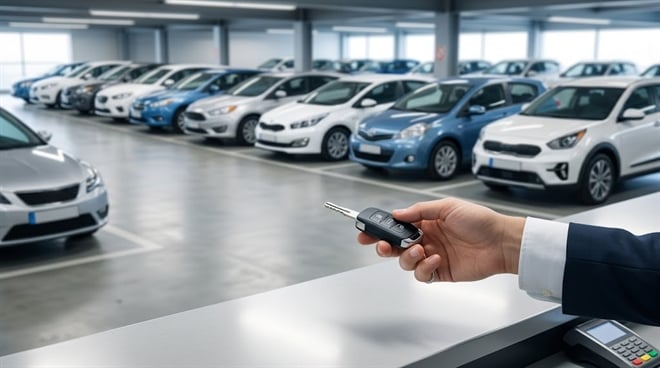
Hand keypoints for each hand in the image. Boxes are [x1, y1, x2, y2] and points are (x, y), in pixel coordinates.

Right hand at [357, 197, 523, 282]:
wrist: (500, 242)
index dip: (380, 228)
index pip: (396, 225)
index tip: (366, 230)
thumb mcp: (447, 207)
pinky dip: (424, 268)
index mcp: (425, 222)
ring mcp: (432, 256)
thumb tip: (397, 214)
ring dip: (407, 257)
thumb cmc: (479, 221)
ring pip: (405, 261)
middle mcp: (426, 239)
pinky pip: (421, 274)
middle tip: (382, 246)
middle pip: (395, 246)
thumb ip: (419, 211)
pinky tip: (436, 259)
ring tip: (420, 250)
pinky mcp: (440, 272)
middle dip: (384, 246)